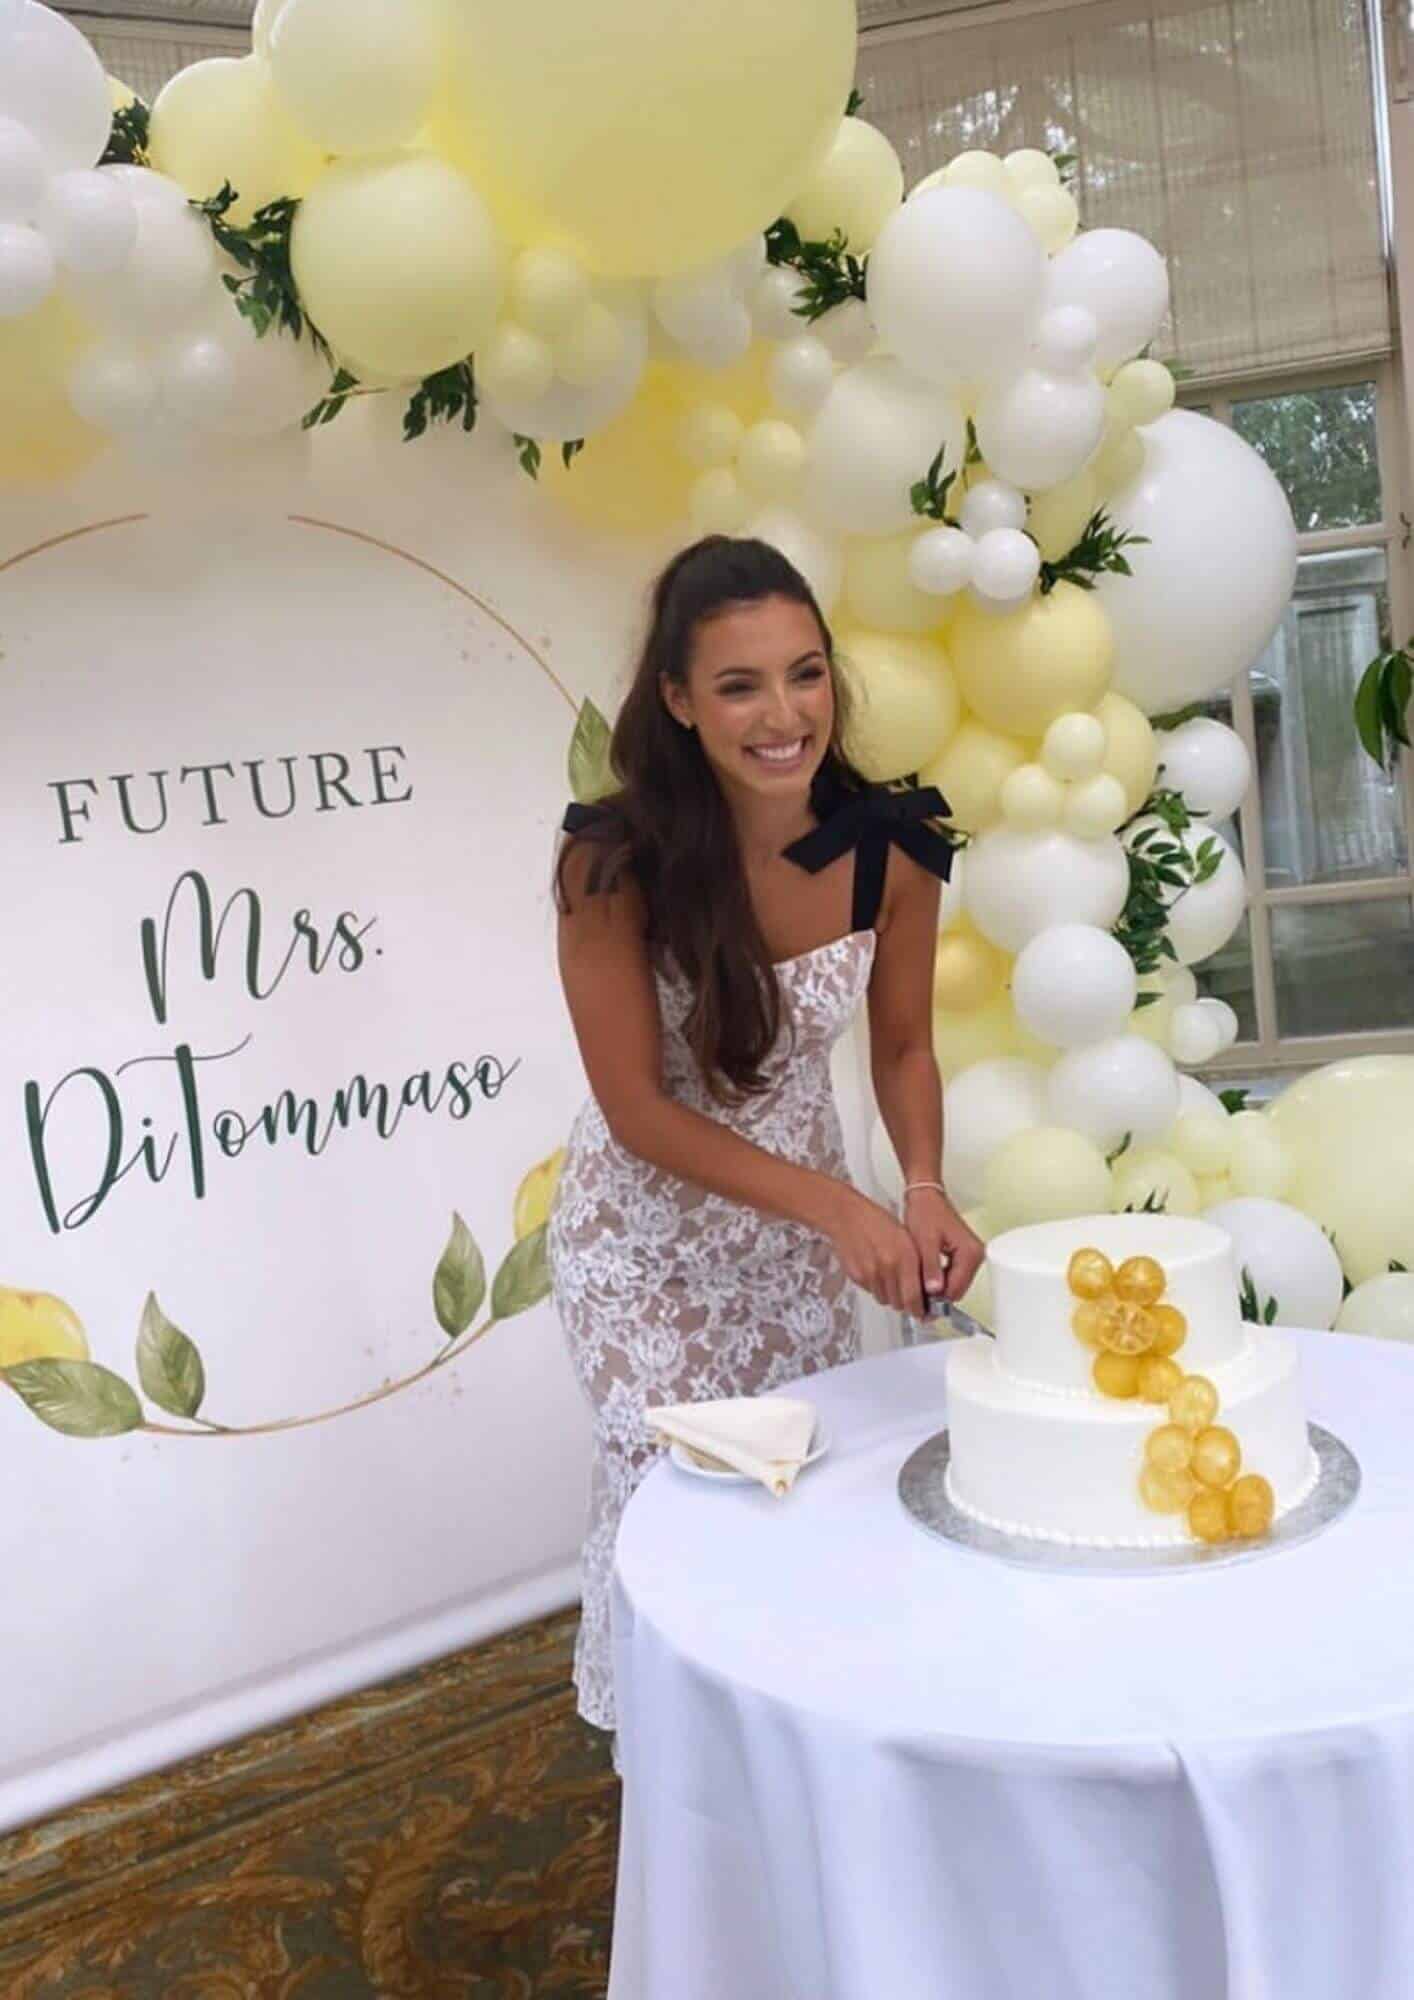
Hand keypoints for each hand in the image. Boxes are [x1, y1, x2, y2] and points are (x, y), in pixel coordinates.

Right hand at [823, 1187, 929, 1316]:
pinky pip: (872, 1292)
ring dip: (891, 1295)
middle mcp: (888, 1267)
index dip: (919, 1309)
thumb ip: (918, 1265)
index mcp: (905, 1256)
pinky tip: (877, 1272)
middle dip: (906, 1303)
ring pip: (886, 1300)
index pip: (914, 1297)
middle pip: (900, 1304)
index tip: (923, 1312)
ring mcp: (870, 1274)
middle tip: (908, 1297)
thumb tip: (926, 1290)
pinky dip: (877, 1288)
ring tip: (890, 1278)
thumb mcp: (907, 1238)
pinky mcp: (857, 1277)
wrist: (847, 1217)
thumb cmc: (878, 1224)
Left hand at [902, 1186, 985, 1305]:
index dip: (936, 1297)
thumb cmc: (925, 1212)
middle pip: (956, 1289)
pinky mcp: (963, 1255)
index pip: (956, 1290)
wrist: (925, 1196)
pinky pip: (952, 1276)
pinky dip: (938, 1278)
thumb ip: (931, 1268)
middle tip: (915, 1287)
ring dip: (936, 1286)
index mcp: (970, 1253)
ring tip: (917, 1278)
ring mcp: (970, 1256)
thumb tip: (934, 1291)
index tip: (919, 1297)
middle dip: (936, 1292)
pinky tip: (924, 1273)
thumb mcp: (925, 1242)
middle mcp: (975, 1255)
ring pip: (953, 1284)